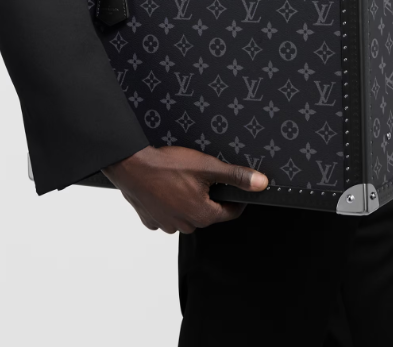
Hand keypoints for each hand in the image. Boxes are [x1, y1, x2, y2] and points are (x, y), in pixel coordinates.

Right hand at [101, 145, 267, 233]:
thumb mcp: (207, 167)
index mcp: (202, 216)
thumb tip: (260, 183)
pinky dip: (168, 203)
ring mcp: (166, 225)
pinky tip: (165, 187)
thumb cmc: (167, 166)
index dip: (236, 198)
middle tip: (201, 175)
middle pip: (207, 212)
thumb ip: (236, 176)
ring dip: (187, 200)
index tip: (234, 187)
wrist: (132, 165)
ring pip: (186, 213)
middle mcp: (185, 226)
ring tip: (180, 179)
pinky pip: (166, 213)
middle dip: (208, 196)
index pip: (230, 213)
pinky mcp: (151, 219)